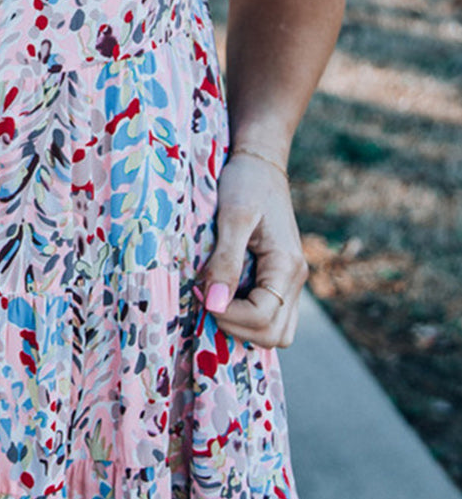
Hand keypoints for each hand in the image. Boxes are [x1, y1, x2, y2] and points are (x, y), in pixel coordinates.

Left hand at [201, 150, 308, 348]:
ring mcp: (290, 281)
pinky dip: (248, 317)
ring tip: (216, 300)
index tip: (203, 294)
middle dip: (236, 327)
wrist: (260, 162)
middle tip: (208, 301)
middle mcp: (296, 278)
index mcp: (287, 265)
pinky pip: (271, 315)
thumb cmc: (246, 183)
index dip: (228, 315)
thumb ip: (225, 261)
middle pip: (274, 335)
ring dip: (244, 326)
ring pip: (277, 331)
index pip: (263, 317)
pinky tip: (224, 295)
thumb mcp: (232, 218)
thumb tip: (215, 303)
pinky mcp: (279, 278)